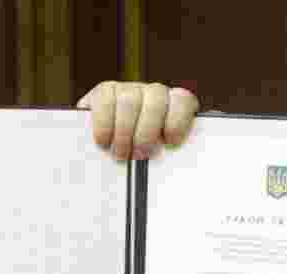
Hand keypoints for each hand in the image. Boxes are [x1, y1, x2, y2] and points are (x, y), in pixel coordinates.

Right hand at [76, 81, 199, 159]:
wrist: (109, 150)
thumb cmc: (142, 158)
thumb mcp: (161, 157)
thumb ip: (171, 157)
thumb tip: (180, 172)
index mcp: (176, 105)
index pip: (183, 100)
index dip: (177, 120)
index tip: (171, 142)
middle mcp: (155, 93)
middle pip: (155, 101)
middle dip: (147, 131)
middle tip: (140, 156)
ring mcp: (130, 88)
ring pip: (129, 101)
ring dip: (124, 132)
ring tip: (121, 155)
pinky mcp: (106, 90)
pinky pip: (105, 100)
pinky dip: (104, 123)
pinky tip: (103, 141)